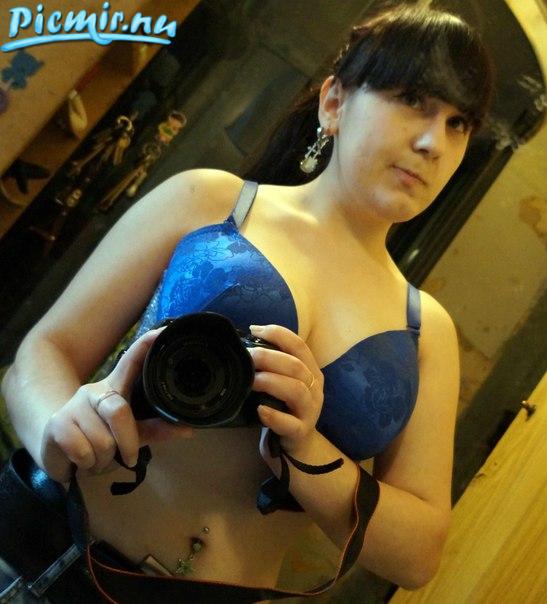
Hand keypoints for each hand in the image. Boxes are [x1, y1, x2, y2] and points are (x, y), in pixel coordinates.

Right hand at [41, 327, 193, 482]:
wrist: (58, 452)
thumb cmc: (100, 438)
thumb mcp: (131, 434)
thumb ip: (156, 430)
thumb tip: (189, 430)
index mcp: (116, 387)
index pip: (131, 361)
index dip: (145, 346)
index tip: (161, 332)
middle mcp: (95, 390)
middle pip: (119, 411)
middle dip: (127, 442)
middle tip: (128, 458)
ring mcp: (75, 405)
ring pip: (102, 440)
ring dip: (103, 460)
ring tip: (97, 458)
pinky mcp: (58, 424)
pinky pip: (83, 451)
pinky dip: (87, 464)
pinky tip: (80, 460)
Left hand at [247, 324, 323, 457]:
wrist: (296, 447)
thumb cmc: (284, 408)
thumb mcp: (283, 382)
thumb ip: (273, 365)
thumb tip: (246, 342)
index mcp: (311, 371)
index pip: (299, 345)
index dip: (277, 334)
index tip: (254, 330)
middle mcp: (314, 388)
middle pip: (296, 366)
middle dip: (268, 357)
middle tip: (247, 357)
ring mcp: (310, 411)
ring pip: (296, 390)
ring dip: (271, 381)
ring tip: (252, 381)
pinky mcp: (300, 432)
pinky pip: (290, 424)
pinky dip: (274, 416)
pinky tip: (260, 410)